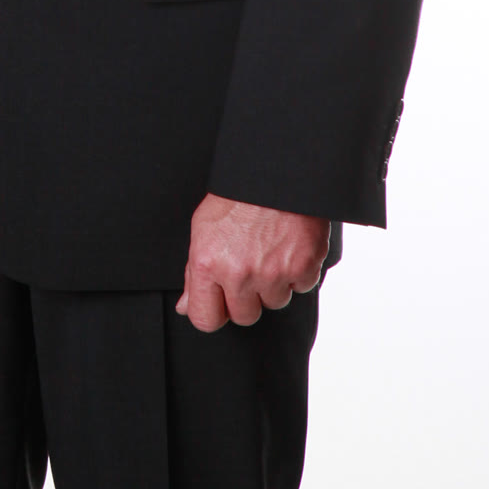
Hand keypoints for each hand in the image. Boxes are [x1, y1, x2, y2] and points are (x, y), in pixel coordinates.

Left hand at [176, 194, 329, 331]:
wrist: (277, 170)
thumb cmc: (238, 195)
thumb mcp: (204, 227)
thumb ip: (194, 272)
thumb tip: (185, 306)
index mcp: (208, 263)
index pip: (204, 319)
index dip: (213, 312)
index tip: (220, 303)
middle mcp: (239, 273)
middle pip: (244, 316)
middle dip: (247, 297)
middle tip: (249, 266)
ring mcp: (273, 273)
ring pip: (274, 302)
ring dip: (274, 283)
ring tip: (270, 249)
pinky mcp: (303, 267)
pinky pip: (301, 287)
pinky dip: (299, 270)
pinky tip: (289, 245)